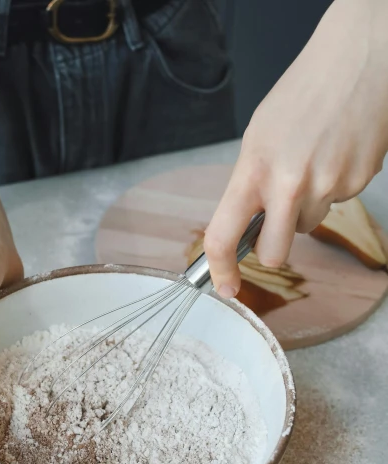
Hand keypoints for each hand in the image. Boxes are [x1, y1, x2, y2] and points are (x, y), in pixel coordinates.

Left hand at [204, 0, 387, 297]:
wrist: (357, 61)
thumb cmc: (302, 94)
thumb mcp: (258, 139)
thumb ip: (249, 186)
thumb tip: (245, 228)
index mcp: (254, 170)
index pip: (224, 235)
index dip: (221, 269)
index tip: (225, 286)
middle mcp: (290, 185)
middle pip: (275, 254)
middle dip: (273, 247)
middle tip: (275, 220)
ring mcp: (328, 186)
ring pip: (307, 226)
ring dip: (304, 208)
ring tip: (311, 163)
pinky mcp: (358, 183)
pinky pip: (336, 204)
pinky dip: (331, 188)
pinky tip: (333, 156)